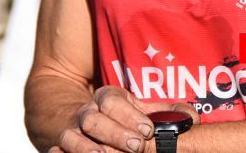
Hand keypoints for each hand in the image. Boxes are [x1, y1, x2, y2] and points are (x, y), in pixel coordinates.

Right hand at [52, 86, 199, 152]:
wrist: (77, 118)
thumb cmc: (119, 117)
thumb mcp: (141, 110)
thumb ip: (165, 113)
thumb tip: (190, 118)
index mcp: (107, 98)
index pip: (114, 102)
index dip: (130, 115)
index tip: (147, 130)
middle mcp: (86, 112)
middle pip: (94, 119)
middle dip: (115, 132)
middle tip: (136, 146)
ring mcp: (70, 131)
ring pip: (72, 136)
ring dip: (87, 147)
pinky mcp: (59, 147)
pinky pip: (56, 151)